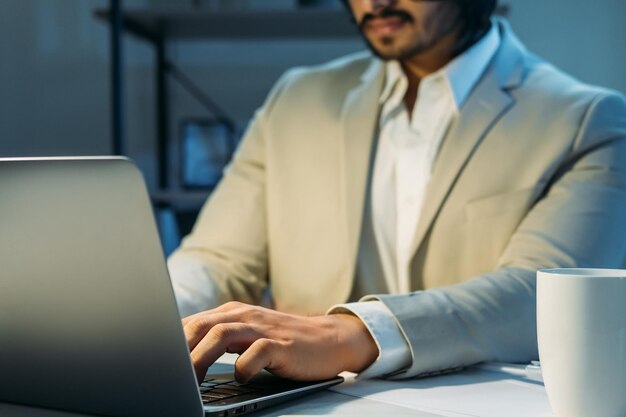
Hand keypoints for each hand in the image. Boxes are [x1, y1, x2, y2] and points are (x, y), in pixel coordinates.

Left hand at [182, 301, 377, 382]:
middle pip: (201, 326)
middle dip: (179, 350)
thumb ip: (219, 339)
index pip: (191, 323)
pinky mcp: (282, 345)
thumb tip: (181, 356)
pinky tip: (240, 378)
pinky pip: (256, 353)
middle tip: (166, 374)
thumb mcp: (248, 335)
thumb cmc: (283, 341)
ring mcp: (263, 329)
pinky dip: (243, 368)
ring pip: (222, 336)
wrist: (328, 339)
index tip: (155, 362)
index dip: (169, 342)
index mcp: (232, 313)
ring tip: (191, 381)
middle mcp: (244, 316)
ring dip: (201, 358)